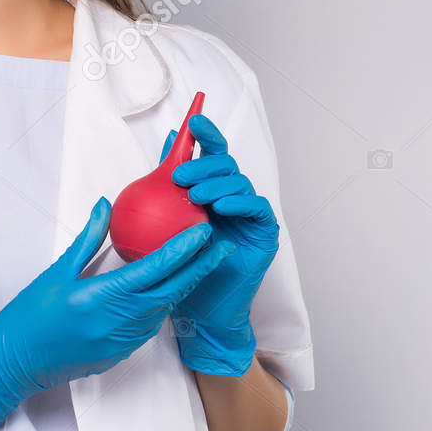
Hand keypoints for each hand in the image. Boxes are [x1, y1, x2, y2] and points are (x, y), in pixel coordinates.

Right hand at [0, 197, 233, 430]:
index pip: (153, 269)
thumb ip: (87, 240)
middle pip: (170, 290)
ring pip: (164, 308)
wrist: (16, 361)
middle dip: (199, 268)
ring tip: (203, 263)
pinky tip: (174, 288)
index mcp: (100, 297)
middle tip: (220, 245)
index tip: (202, 231)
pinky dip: (165, 303)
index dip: (182, 250)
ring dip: (185, 286)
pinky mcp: (121, 353)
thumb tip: (104, 206)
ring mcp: (121, 341)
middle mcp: (117, 321)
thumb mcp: (57, 272)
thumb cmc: (31, 315)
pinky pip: (150, 324)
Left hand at [158, 112, 279, 375]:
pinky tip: (222, 207)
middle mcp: (233, 198)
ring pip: (240, 183)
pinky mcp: (265, 232)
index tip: (193, 121)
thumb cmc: (183, 268)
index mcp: (211, 191)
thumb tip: (168, 141)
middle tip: (180, 175)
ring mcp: (250, 214)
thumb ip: (169, 184)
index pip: (212, 156)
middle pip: (226, 166)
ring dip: (217, 184)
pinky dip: (240, 203)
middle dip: (205, 164)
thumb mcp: (167, 223)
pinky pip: (257, 208)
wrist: (201, 309)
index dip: (206, 135)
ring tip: (196, 195)